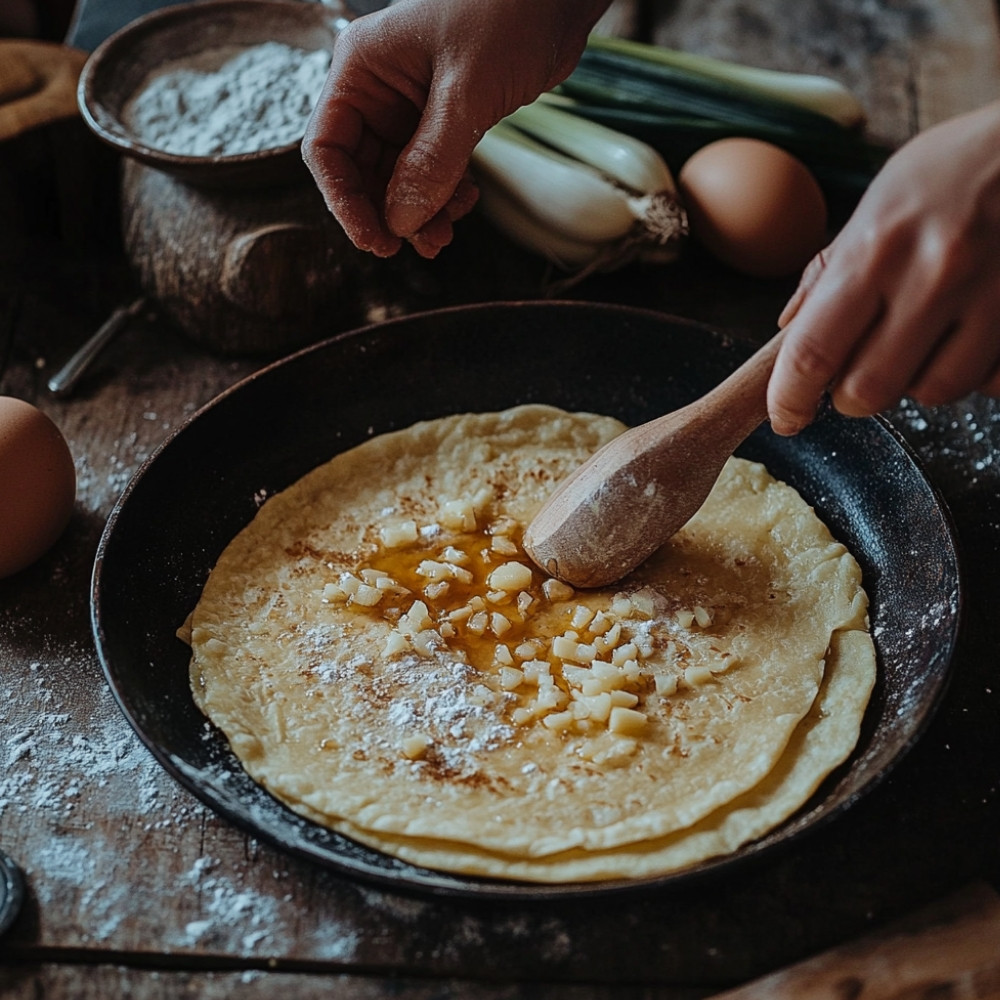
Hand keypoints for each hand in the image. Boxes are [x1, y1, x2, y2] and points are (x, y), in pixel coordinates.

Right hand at [302, 0, 609, 258]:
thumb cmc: (509, 14)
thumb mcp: (466, 92)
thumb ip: (431, 161)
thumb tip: (400, 223)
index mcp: (361, 69)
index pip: (327, 149)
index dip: (345, 203)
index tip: (378, 241)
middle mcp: (377, 88)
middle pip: (360, 171)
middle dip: (389, 212)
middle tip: (424, 243)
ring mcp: (409, 105)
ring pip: (397, 178)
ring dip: (419, 211)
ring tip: (446, 233)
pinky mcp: (443, 118)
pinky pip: (429, 170)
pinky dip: (442, 195)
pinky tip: (464, 205)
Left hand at [768, 98, 999, 433]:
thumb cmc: (952, 170)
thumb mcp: (876, 203)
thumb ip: (831, 272)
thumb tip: (790, 331)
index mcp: (875, 248)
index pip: (812, 351)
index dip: (789, 398)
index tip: (784, 416)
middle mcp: (932, 275)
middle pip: (867, 390)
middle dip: (851, 394)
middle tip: (854, 371)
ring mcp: (990, 296)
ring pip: (932, 393)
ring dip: (914, 383)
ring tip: (919, 342)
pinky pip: (990, 383)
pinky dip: (972, 372)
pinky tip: (968, 336)